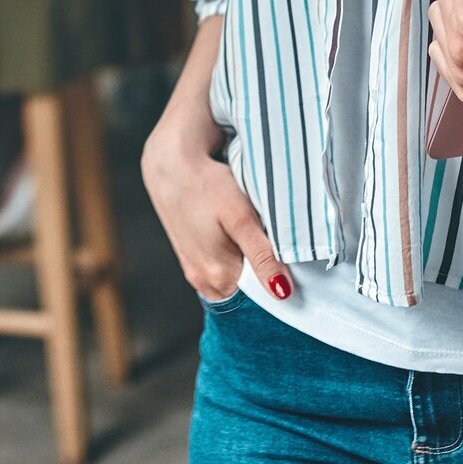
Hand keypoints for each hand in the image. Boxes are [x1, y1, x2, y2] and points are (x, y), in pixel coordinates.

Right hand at [141, 122, 292, 304]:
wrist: (171, 164)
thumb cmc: (207, 186)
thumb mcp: (242, 219)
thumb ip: (262, 257)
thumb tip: (283, 293)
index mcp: (217, 278)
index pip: (259, 299)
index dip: (279, 283)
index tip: (292, 264)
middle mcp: (203, 282)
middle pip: (247, 290)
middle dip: (264, 272)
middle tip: (275, 243)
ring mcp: (194, 269)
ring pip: (234, 276)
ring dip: (249, 262)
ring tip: (254, 234)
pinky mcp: (191, 256)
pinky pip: (221, 265)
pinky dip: (235, 254)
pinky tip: (236, 232)